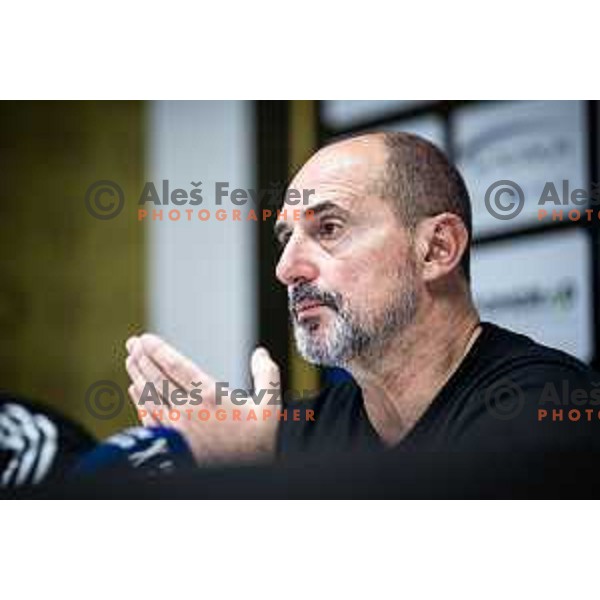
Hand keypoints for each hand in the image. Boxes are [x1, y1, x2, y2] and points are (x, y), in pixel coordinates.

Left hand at [125, 334, 280, 464]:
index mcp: (210, 397)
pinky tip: (134, 391)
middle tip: (132, 343)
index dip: (158, 350)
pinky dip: (138, 401)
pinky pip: (148, 418)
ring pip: (149, 397)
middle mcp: (188, 411)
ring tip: (130, 360)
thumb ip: (267, 375)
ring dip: (137, 376)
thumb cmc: (258, 442)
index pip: (175, 366)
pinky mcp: (172, 443)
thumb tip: (259, 352)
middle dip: (142, 358)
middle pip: (157, 379)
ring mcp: (176, 429)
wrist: (245, 477)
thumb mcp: (270, 407)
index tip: (146, 339)